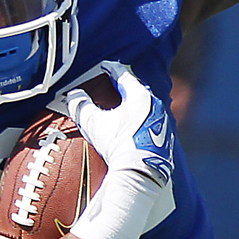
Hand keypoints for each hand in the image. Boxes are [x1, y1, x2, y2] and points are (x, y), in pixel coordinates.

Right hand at [63, 67, 173, 181]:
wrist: (141, 172)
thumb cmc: (118, 144)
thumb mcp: (94, 123)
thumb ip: (81, 105)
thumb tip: (72, 95)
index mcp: (140, 96)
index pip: (124, 75)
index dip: (111, 69)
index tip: (104, 66)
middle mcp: (156, 105)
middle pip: (138, 91)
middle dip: (126, 88)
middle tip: (115, 86)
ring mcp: (163, 122)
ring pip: (148, 108)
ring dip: (136, 107)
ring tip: (125, 109)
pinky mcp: (166, 139)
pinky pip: (152, 124)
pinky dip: (142, 123)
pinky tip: (135, 130)